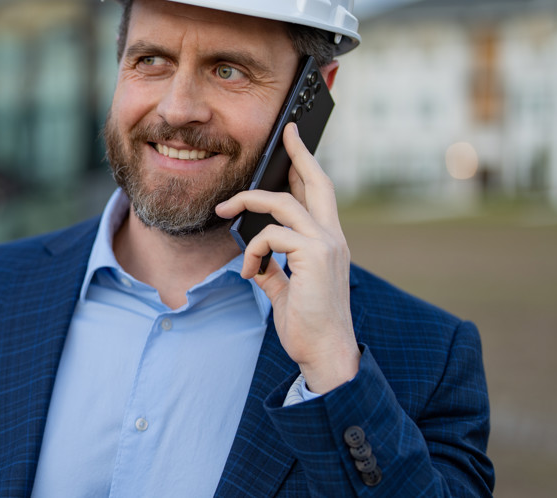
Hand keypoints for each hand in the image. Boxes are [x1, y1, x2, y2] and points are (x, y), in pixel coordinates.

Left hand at [215, 122, 358, 393]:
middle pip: (317, 182)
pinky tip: (252, 274)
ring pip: (282, 204)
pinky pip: (271, 235)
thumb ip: (275, 271)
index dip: (307, 166)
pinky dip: (253, 251)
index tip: (294, 143)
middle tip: (286, 132)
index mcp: (328, 243)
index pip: (319, 194)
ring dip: (248, 204)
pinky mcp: (314, 255)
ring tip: (224, 213)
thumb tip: (258, 262)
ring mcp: (327, 244)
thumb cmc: (308, 325)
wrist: (325, 353)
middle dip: (299, 153)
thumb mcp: (287, 292)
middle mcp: (333, 238)